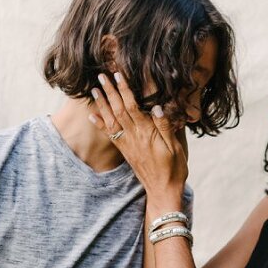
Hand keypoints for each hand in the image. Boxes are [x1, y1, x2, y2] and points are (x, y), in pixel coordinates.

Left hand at [89, 72, 187, 204]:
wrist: (163, 191)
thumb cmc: (174, 169)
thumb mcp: (176, 148)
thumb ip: (165, 128)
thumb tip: (158, 107)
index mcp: (147, 134)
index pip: (133, 107)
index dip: (125, 90)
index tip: (119, 75)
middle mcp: (134, 137)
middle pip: (118, 110)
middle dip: (110, 91)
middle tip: (102, 75)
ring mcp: (127, 144)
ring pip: (112, 120)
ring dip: (102, 103)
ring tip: (94, 89)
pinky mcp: (125, 151)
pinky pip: (110, 135)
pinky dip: (100, 124)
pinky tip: (92, 115)